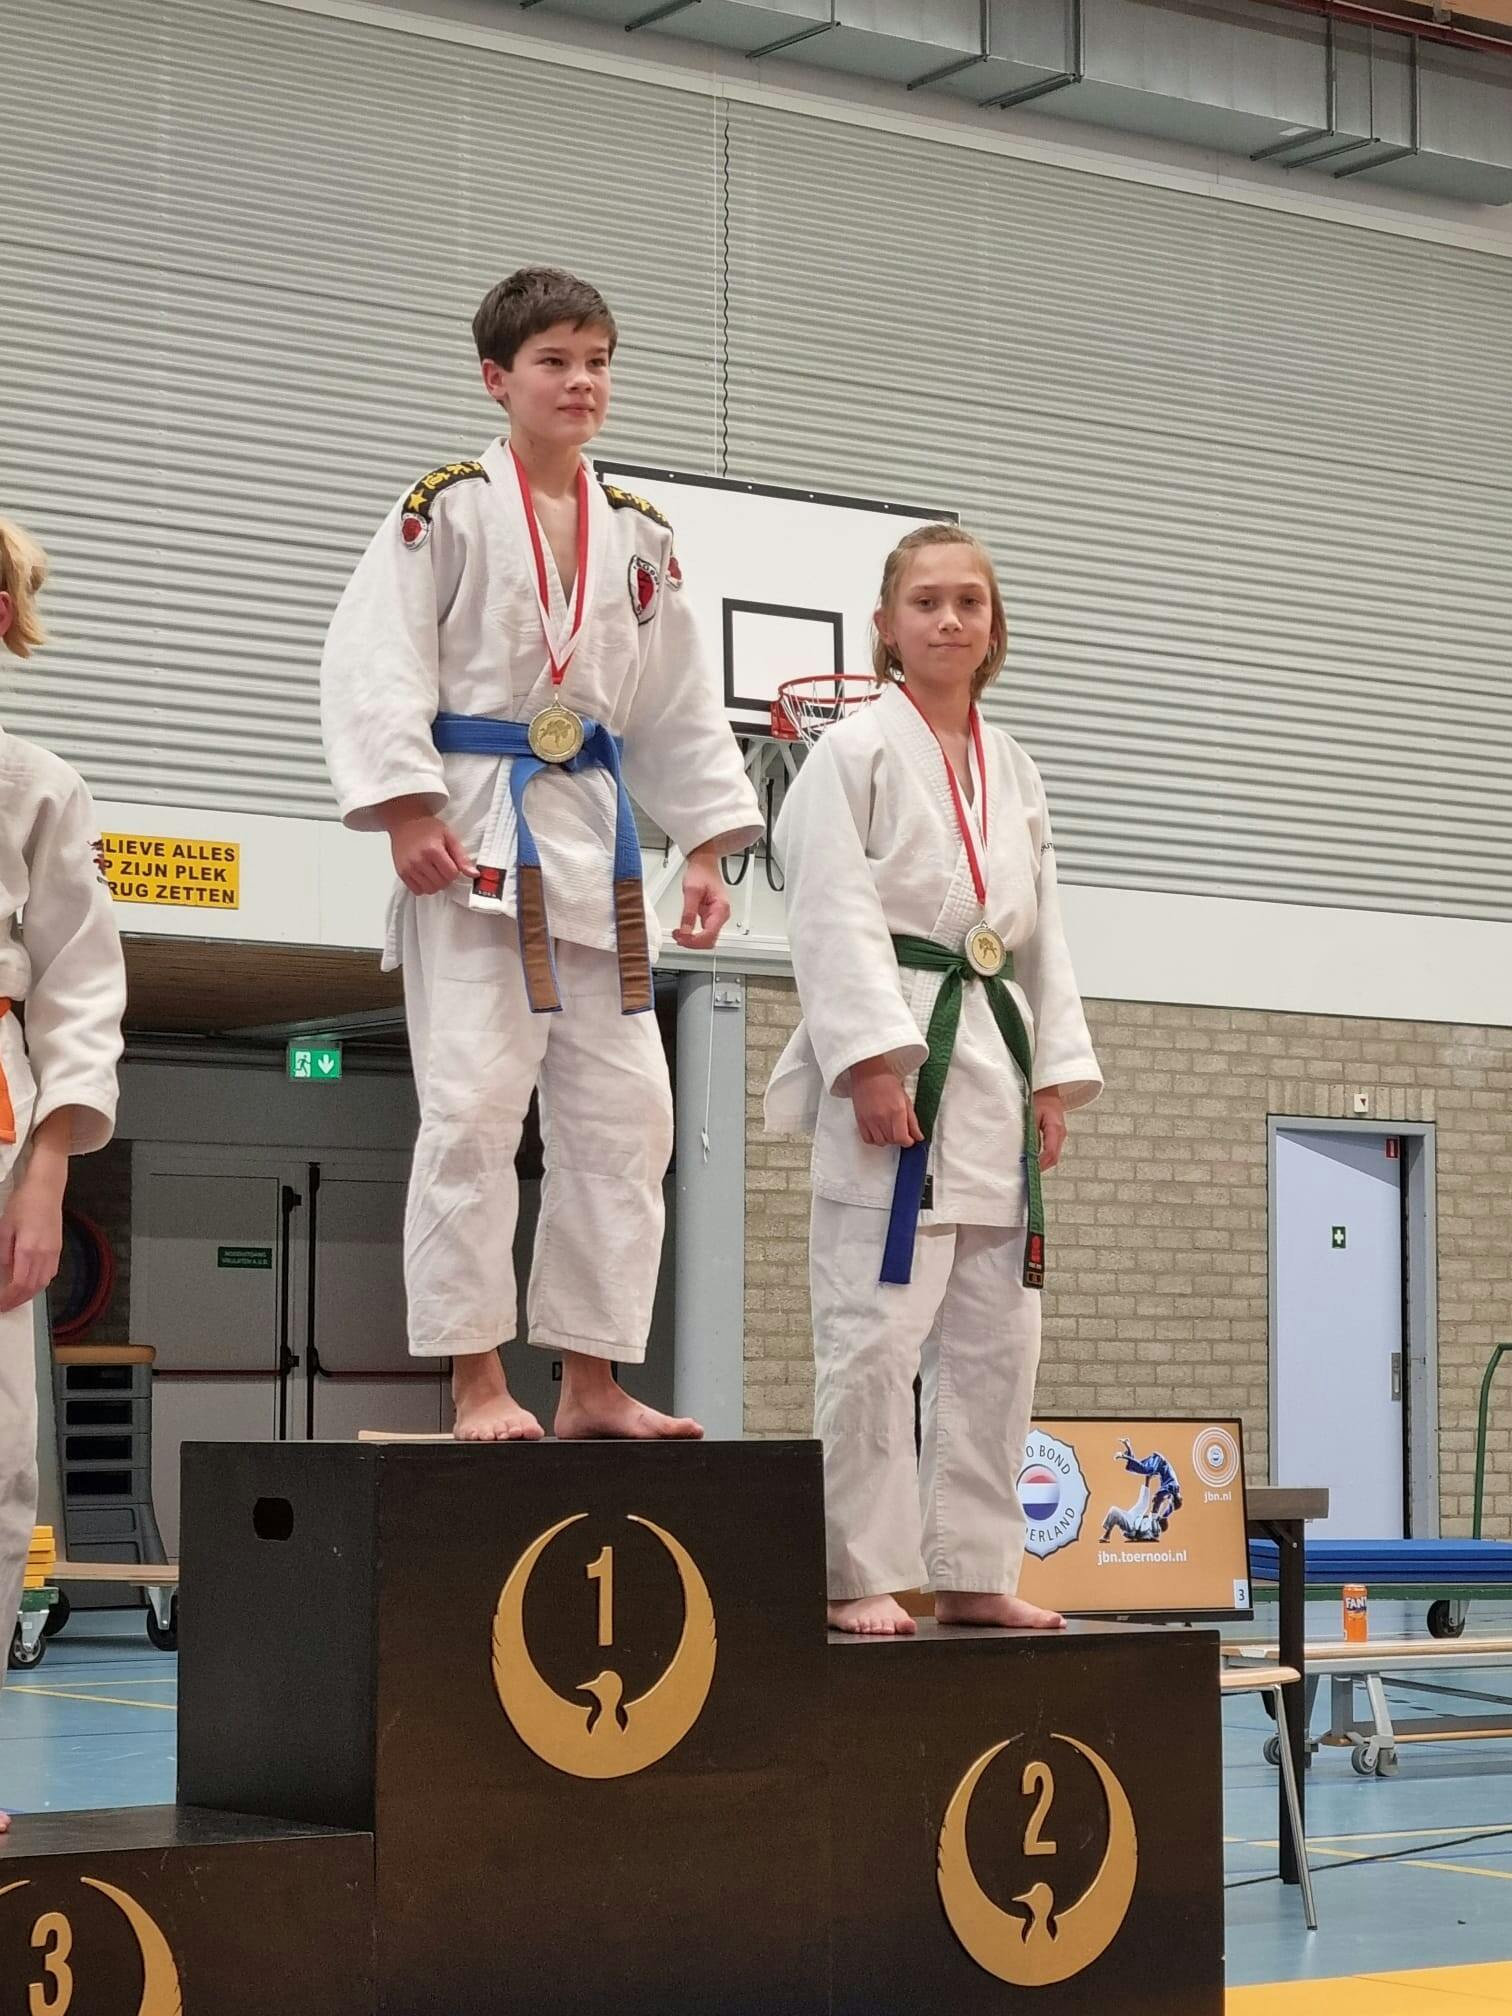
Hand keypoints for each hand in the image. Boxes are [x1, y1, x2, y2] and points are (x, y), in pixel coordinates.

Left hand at [0, 1175, 63, 1313]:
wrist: (46, 1189)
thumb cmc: (23, 1204)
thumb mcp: (4, 1228)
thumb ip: (3, 1253)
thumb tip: (3, 1271)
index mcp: (28, 1250)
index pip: (19, 1285)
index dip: (9, 1298)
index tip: (0, 1304)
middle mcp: (44, 1255)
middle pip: (32, 1288)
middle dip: (17, 1300)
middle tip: (5, 1305)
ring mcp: (53, 1252)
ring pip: (43, 1283)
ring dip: (29, 1295)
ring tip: (16, 1298)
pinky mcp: (57, 1248)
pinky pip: (50, 1274)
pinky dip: (39, 1284)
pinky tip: (31, 1283)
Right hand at [388, 815, 474, 895]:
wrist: (405, 822)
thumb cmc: (427, 828)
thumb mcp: (449, 837)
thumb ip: (462, 857)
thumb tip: (474, 874)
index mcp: (433, 850)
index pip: (452, 874)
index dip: (455, 871)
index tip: (451, 863)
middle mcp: (419, 860)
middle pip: (441, 883)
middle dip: (446, 878)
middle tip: (443, 867)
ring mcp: (408, 868)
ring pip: (430, 889)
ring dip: (436, 884)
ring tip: (434, 871)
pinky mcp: (401, 872)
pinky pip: (417, 891)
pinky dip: (423, 886)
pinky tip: (425, 876)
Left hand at [672, 847, 730, 949]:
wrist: (704, 864)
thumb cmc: (701, 873)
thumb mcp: (691, 891)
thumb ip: (688, 913)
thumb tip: (686, 931)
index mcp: (721, 909)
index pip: (710, 935)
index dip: (695, 941)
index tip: (682, 939)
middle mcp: (721, 915)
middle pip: (710, 940)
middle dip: (693, 942)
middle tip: (678, 938)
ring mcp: (716, 917)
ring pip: (706, 939)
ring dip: (692, 940)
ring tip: (678, 934)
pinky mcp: (710, 917)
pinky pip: (703, 932)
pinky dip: (692, 935)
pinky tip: (682, 932)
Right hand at [849, 1056, 923, 1147]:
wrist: (868, 1073)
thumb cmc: (886, 1082)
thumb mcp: (906, 1100)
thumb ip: (912, 1121)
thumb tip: (918, 1136)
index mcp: (896, 1111)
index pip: (902, 1138)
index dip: (908, 1141)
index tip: (909, 1139)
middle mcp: (882, 1117)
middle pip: (892, 1141)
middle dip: (899, 1139)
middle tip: (900, 1131)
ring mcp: (870, 1120)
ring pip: (881, 1142)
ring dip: (887, 1139)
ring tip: (889, 1129)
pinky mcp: (860, 1121)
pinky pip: (868, 1139)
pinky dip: (875, 1139)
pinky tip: (879, 1131)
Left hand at [1034, 1087, 1067, 1170]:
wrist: (1048, 1093)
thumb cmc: (1039, 1100)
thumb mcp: (1032, 1114)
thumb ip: (1031, 1132)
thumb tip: (1026, 1150)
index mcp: (1055, 1128)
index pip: (1051, 1152)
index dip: (1041, 1163)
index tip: (1030, 1169)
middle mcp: (1060, 1134)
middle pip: (1053, 1158)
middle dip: (1041, 1167)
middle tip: (1027, 1173)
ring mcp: (1060, 1136)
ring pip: (1053, 1156)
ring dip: (1041, 1164)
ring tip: (1027, 1168)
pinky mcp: (1056, 1137)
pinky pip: (1051, 1151)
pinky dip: (1042, 1158)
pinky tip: (1032, 1160)